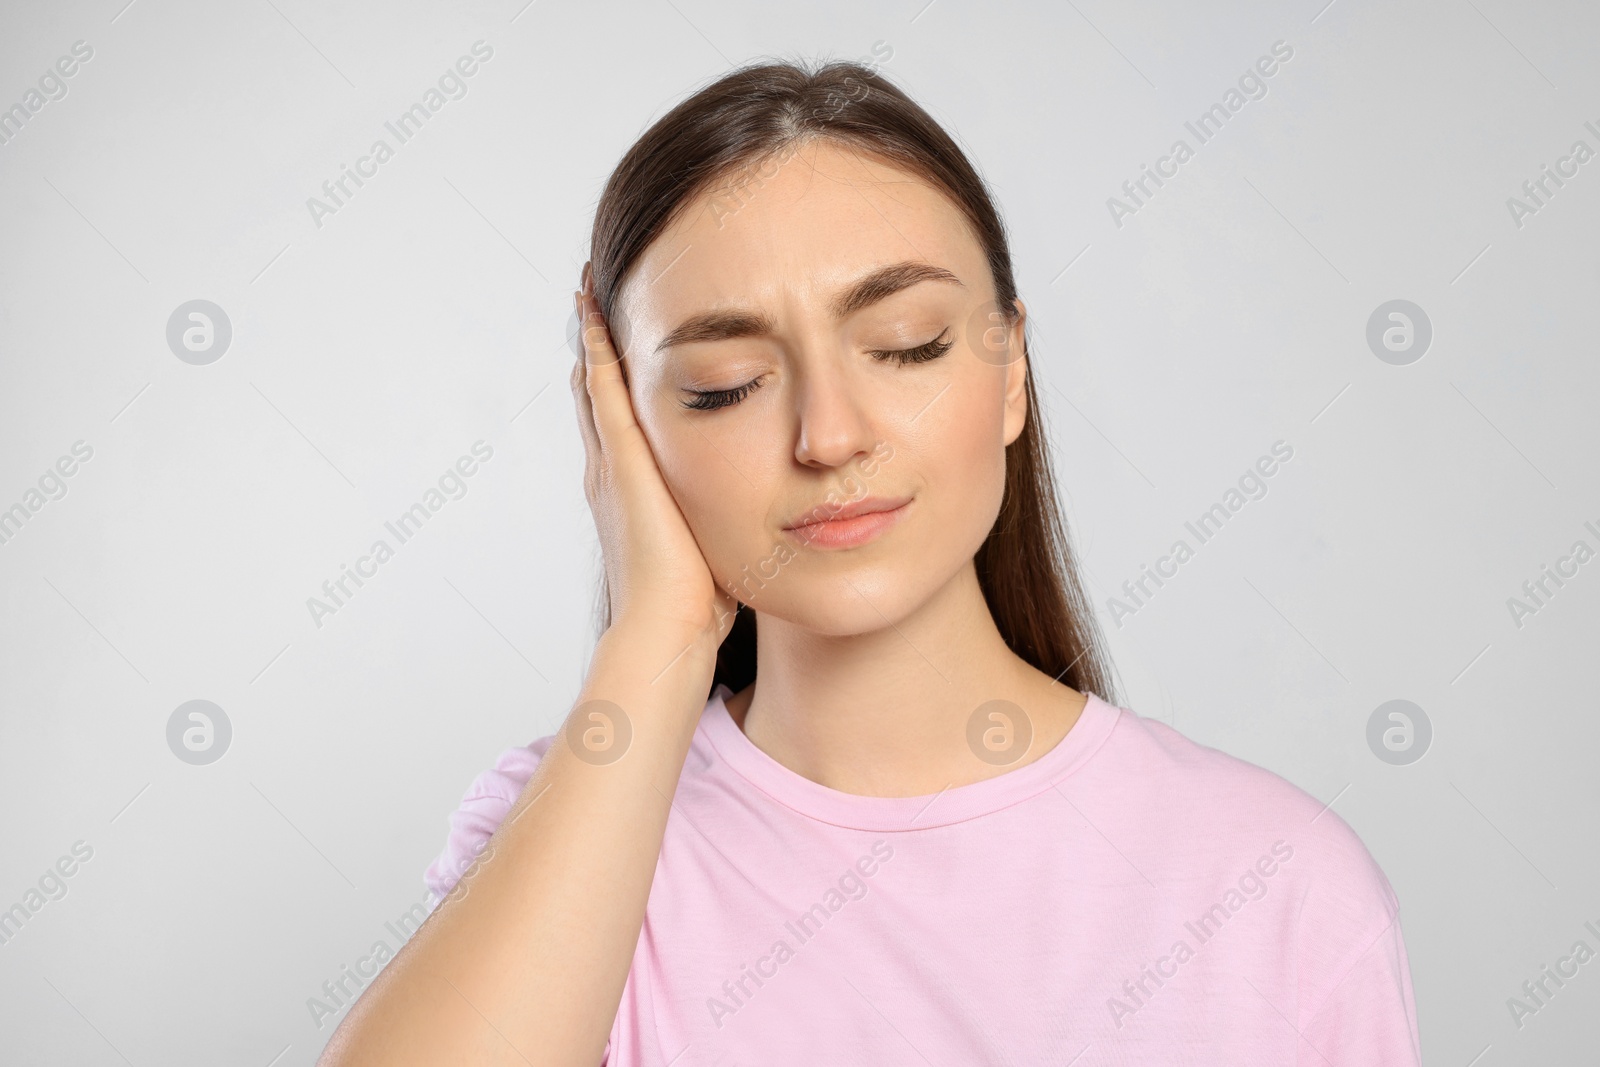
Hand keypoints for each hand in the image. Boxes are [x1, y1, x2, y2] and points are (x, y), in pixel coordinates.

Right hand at [571, 268, 739, 650]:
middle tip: (590, 303)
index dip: (615, 387)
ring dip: (592, 338)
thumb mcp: (714, 545)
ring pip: (595, 385)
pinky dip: (597, 350)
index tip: (619, 349)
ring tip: (586, 292)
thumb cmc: (696, 605)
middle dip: (597, 351)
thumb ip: (728, 522)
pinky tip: (593, 312)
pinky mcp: (623, 461)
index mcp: (631, 494)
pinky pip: (603, 391)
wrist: (668, 627)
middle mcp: (612, 473)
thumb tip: (766, 517)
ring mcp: (614, 464)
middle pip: (597, 397)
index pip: (619, 427)